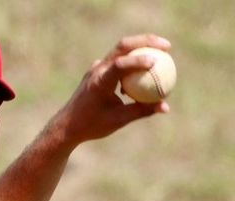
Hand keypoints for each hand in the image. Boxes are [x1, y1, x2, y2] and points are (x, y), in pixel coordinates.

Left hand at [54, 34, 171, 146]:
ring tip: (162, 51)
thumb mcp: (119, 120)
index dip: (138, 61)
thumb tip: (165, 106)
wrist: (68, 124)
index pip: (120, 65)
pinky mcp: (98, 69)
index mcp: (100, 82)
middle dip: (146, 41)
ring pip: (121, 50)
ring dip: (141, 46)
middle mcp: (98, 69)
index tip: (156, 61)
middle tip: (167, 46)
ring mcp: (97, 67)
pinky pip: (119, 60)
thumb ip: (142, 111)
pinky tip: (148, 68)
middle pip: (123, 46)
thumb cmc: (93, 125)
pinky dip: (134, 60)